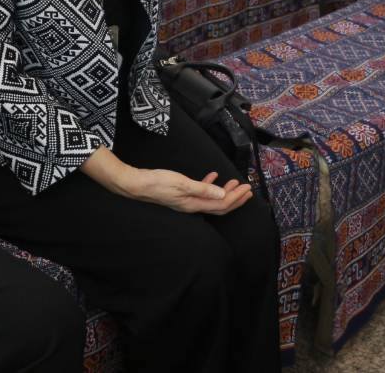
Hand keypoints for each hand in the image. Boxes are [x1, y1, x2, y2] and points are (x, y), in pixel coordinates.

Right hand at [127, 168, 253, 214]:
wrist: (136, 185)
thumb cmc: (157, 183)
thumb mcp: (182, 183)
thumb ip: (203, 189)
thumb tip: (223, 195)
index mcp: (194, 205)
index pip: (222, 205)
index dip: (237, 198)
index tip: (247, 188)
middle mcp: (192, 207)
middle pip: (220, 206)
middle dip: (236, 199)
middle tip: (248, 190)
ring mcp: (186, 202)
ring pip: (212, 200)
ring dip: (225, 193)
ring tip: (235, 184)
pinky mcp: (180, 195)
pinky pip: (200, 193)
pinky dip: (210, 186)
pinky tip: (213, 177)